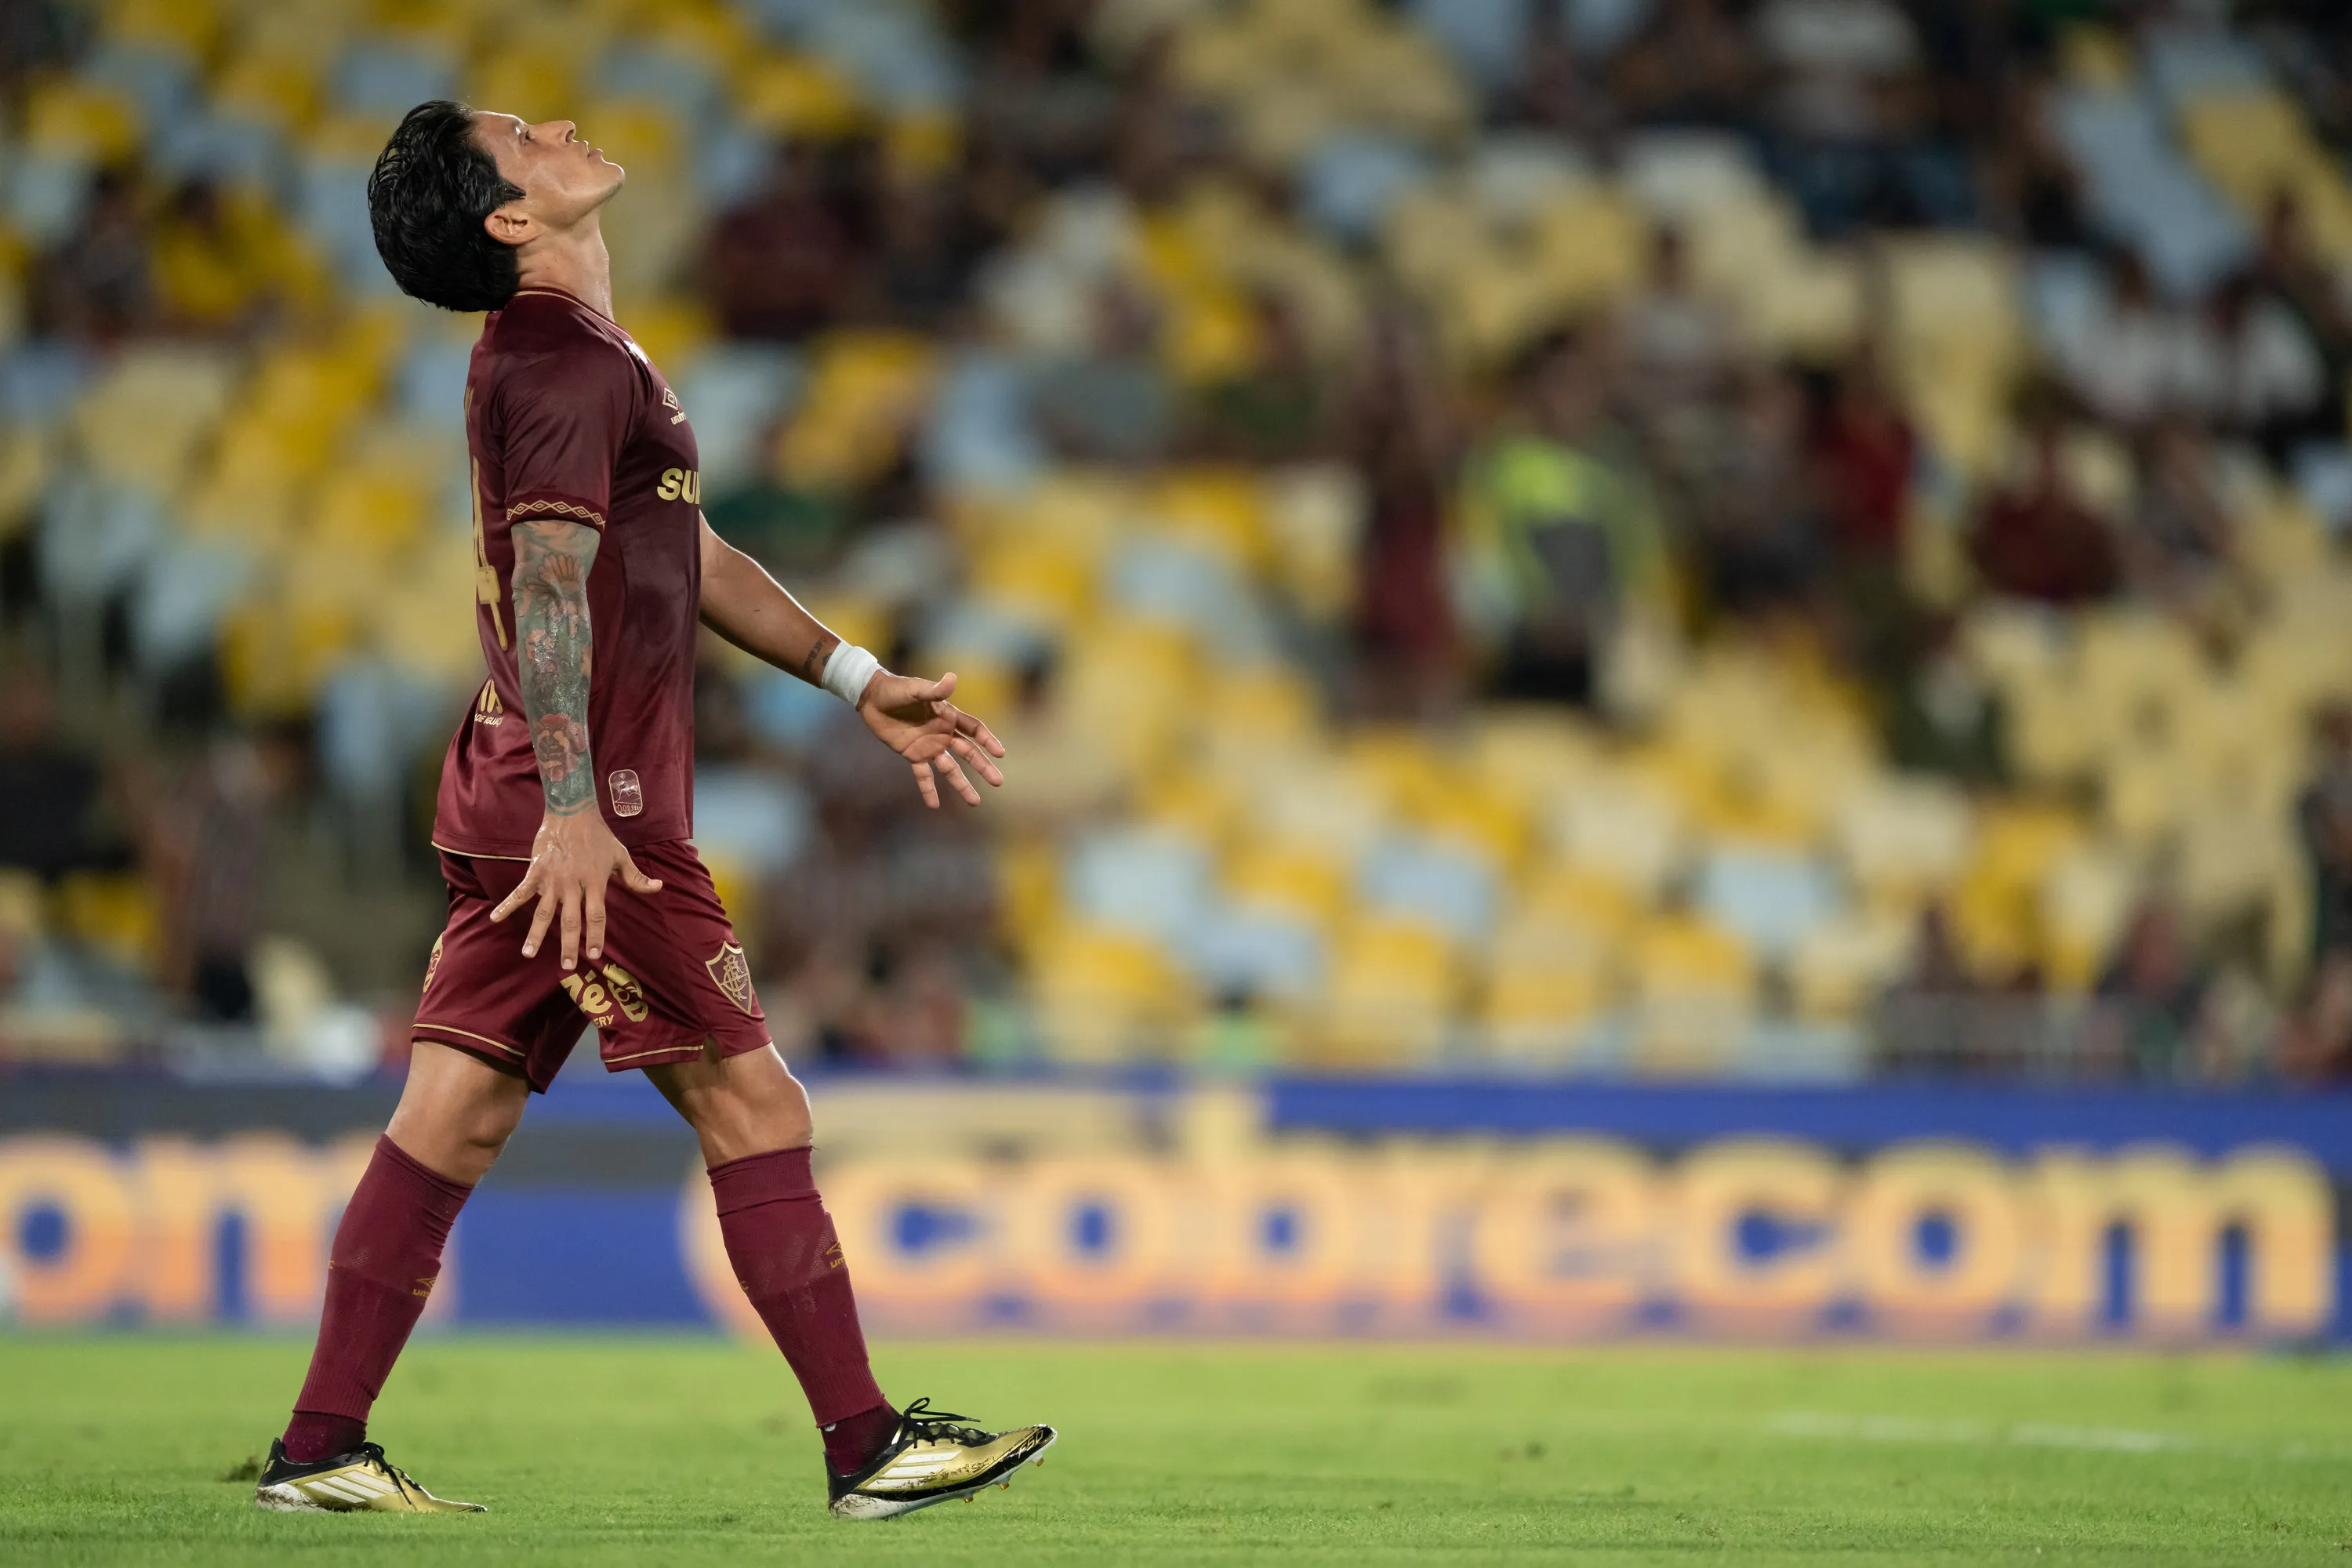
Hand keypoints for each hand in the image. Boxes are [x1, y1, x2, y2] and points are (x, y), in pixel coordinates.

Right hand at [489, 810, 662, 968]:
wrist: (572, 811)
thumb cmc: (599, 836)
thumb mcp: (621, 855)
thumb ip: (636, 877)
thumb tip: (659, 888)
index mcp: (595, 882)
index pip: (597, 915)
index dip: (596, 935)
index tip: (595, 955)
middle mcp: (573, 884)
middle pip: (570, 920)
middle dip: (569, 944)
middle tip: (567, 966)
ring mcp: (552, 878)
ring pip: (543, 912)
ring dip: (536, 934)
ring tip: (529, 954)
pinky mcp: (536, 871)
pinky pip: (521, 892)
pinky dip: (508, 905)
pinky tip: (496, 918)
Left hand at [856, 669, 1006, 807]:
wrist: (871, 697)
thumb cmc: (895, 689)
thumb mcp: (916, 689)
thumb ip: (934, 690)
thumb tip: (952, 677)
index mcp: (948, 716)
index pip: (974, 730)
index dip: (987, 740)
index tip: (1000, 754)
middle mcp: (943, 733)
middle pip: (969, 753)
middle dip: (983, 767)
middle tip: (998, 782)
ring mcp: (929, 746)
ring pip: (951, 769)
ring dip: (962, 785)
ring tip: (975, 802)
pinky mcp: (913, 755)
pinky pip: (923, 775)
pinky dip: (928, 790)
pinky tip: (934, 805)